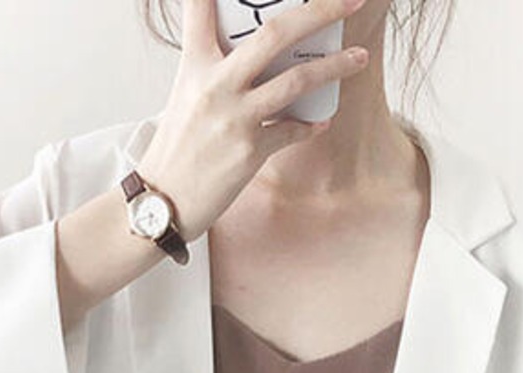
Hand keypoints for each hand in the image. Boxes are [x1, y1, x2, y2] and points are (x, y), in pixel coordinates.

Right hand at [135, 0, 371, 242]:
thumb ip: (213, 66)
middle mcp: (215, 85)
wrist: (163, 201)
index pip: (201, 7)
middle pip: (275, 34)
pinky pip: (293, 131)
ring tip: (359, 58)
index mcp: (195, 64)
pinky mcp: (250, 152)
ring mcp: (235, 118)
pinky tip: (320, 121)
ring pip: (297, 81)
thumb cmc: (176, 148)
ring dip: (336, 67)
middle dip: (320, 13)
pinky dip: (310, 125)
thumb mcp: (185, 95)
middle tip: (351, 1)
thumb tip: (251, 52)